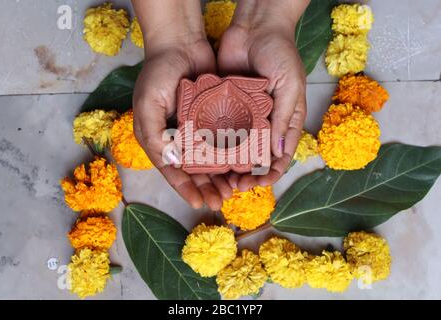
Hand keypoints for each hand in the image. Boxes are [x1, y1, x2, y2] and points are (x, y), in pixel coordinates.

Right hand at [132, 0, 232, 209]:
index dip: (185, 188)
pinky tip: (238, 167)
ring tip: (232, 191)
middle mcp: (176, 137)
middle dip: (206, 187)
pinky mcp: (212, 118)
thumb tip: (173, 164)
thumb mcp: (148, 104)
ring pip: (209, 160)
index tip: (199, 203)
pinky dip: (228, 155)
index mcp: (157, 138)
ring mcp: (195, 129)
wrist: (180, 43)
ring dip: (219, 176)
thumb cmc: (158, 73)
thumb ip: (155, 136)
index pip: (172, 170)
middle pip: (192, 169)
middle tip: (221, 201)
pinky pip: (221, 141)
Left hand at [217, 0, 308, 190]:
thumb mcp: (290, 86)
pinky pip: (220, 129)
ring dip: (230, 165)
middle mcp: (264, 123)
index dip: (272, 172)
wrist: (255, 27)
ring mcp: (244, 116)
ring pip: (236, 149)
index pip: (281, 155)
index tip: (260, 183)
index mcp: (285, 120)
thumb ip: (285, 119)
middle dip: (248, 174)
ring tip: (221, 177)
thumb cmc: (281, 54)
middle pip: (256, 157)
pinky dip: (215, 144)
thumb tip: (278, 153)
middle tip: (236, 185)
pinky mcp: (225, 106)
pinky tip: (207, 155)